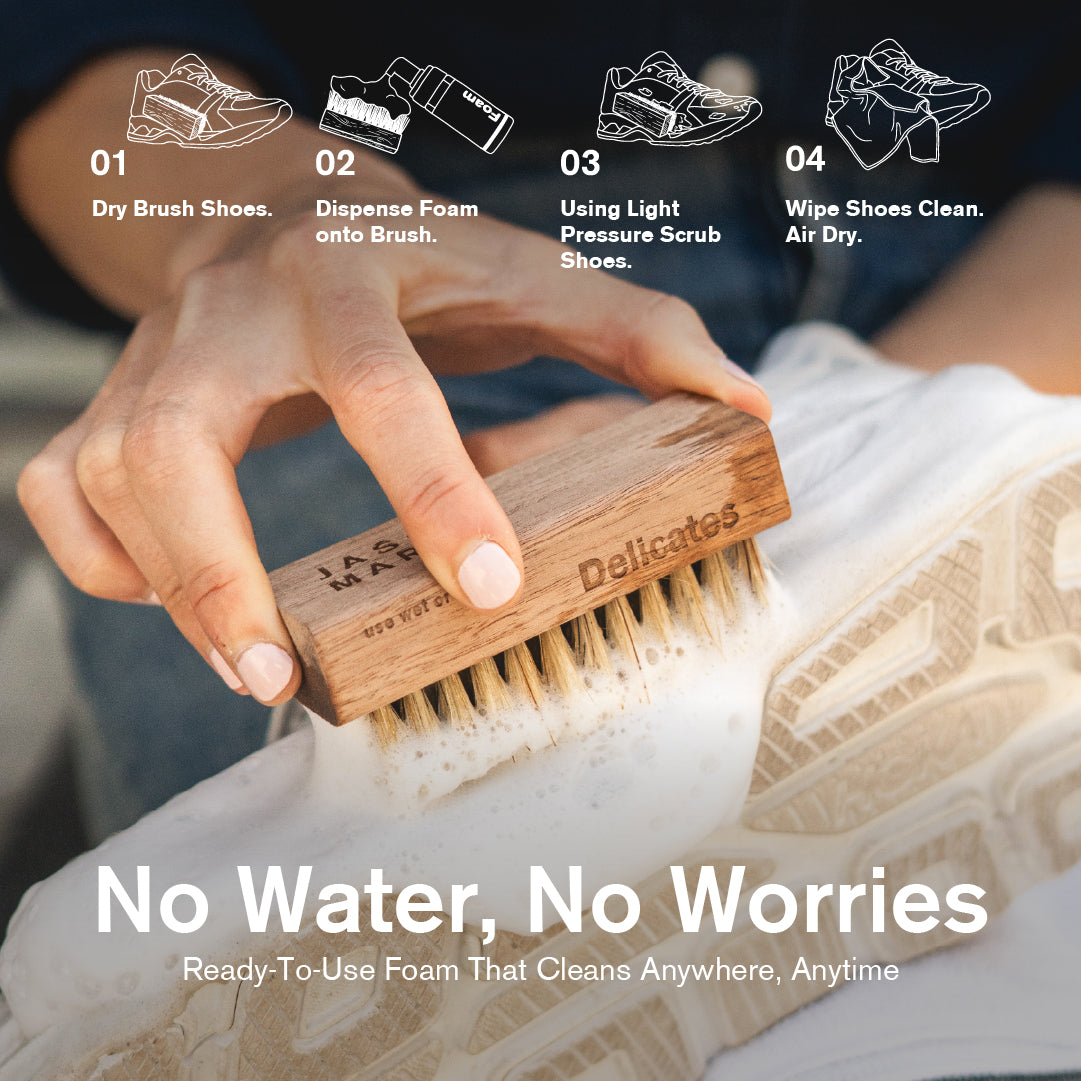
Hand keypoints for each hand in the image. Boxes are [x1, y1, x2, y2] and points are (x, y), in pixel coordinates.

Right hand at [14, 54, 769, 705]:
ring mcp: (166, 351)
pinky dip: (98, 558)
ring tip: (248, 665)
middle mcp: (241, 312)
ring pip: (111, 469)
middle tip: (280, 680)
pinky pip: (68, 482)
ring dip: (164, 584)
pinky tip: (165, 597)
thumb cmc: (429, 261)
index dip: (431, 489)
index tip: (487, 588)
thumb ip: (642, 334)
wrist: (297, 203)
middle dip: (222, 567)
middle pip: (182, 435)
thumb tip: (746, 408)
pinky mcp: (126, 390)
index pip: (384, 387)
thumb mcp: (536, 274)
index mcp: (356, 278)